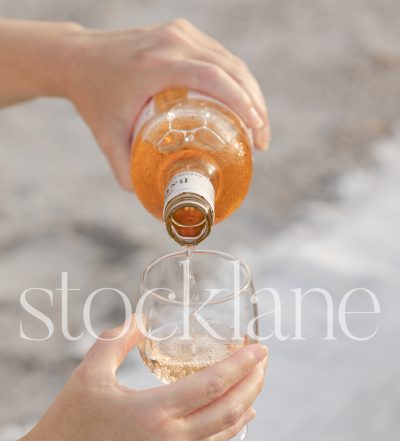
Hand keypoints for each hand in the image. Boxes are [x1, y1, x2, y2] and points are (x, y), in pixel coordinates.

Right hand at [10, 316, 266, 440]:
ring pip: (224, 430)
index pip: (213, 384)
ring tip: (256, 382)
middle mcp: (170, 439)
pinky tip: (239, 416)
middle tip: (263, 361)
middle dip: (253, 382)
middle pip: (230, 408)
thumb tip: (138, 319)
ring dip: (246, 403)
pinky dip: (230, 427)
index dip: (242, 365)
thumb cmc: (66, 426)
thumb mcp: (89, 375)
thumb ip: (116, 341)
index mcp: (153, 412)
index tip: (260, 348)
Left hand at [65, 19, 270, 189]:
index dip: (241, 103)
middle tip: (261, 142)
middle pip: (231, 69)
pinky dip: (237, 80)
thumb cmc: (93, 99)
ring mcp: (179, 33)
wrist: (78, 58)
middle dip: (255, 105)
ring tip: (258, 128)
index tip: (255, 131)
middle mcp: (172, 42)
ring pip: (230, 61)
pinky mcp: (182, 32)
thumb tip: (148, 199)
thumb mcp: (106, 137)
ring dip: (251, 93)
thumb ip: (124, 170)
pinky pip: (220, 55)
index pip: (212, 78)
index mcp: (156, 64)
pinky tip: (243, 103)